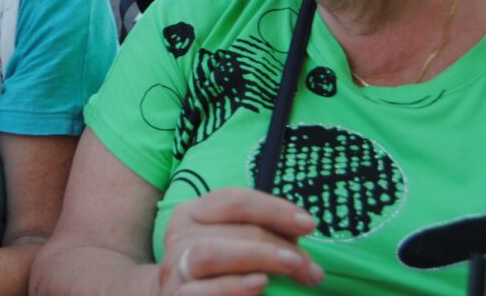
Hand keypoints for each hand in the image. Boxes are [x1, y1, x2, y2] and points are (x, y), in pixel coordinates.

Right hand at [157, 187, 323, 294]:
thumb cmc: (214, 275)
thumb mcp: (229, 245)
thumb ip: (255, 234)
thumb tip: (300, 228)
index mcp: (192, 213)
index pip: (234, 199)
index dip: (274, 208)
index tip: (309, 225)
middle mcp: (178, 236)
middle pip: (232, 227)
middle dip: (278, 243)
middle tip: (311, 268)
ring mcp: (174, 268)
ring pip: (210, 253)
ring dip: (258, 257)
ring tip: (292, 267)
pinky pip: (200, 291)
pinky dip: (232, 286)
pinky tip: (260, 285)